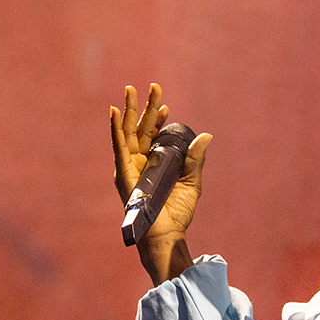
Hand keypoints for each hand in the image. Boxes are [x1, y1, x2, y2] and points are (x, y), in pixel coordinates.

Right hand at [109, 83, 212, 241]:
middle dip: (145, 106)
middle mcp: (139, 162)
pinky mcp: (123, 172)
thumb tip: (206, 136)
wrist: (167, 233)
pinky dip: (115, 128)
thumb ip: (195, 159)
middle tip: (154, 86)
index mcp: (154, 163)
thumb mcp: (191, 181)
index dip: (159, 119)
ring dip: (128, 110)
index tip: (167, 108)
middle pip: (140, 128)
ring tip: (130, 89)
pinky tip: (113, 112)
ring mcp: (129, 166)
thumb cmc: (177, 212)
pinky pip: (118, 146)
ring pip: (127, 131)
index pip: (154, 135)